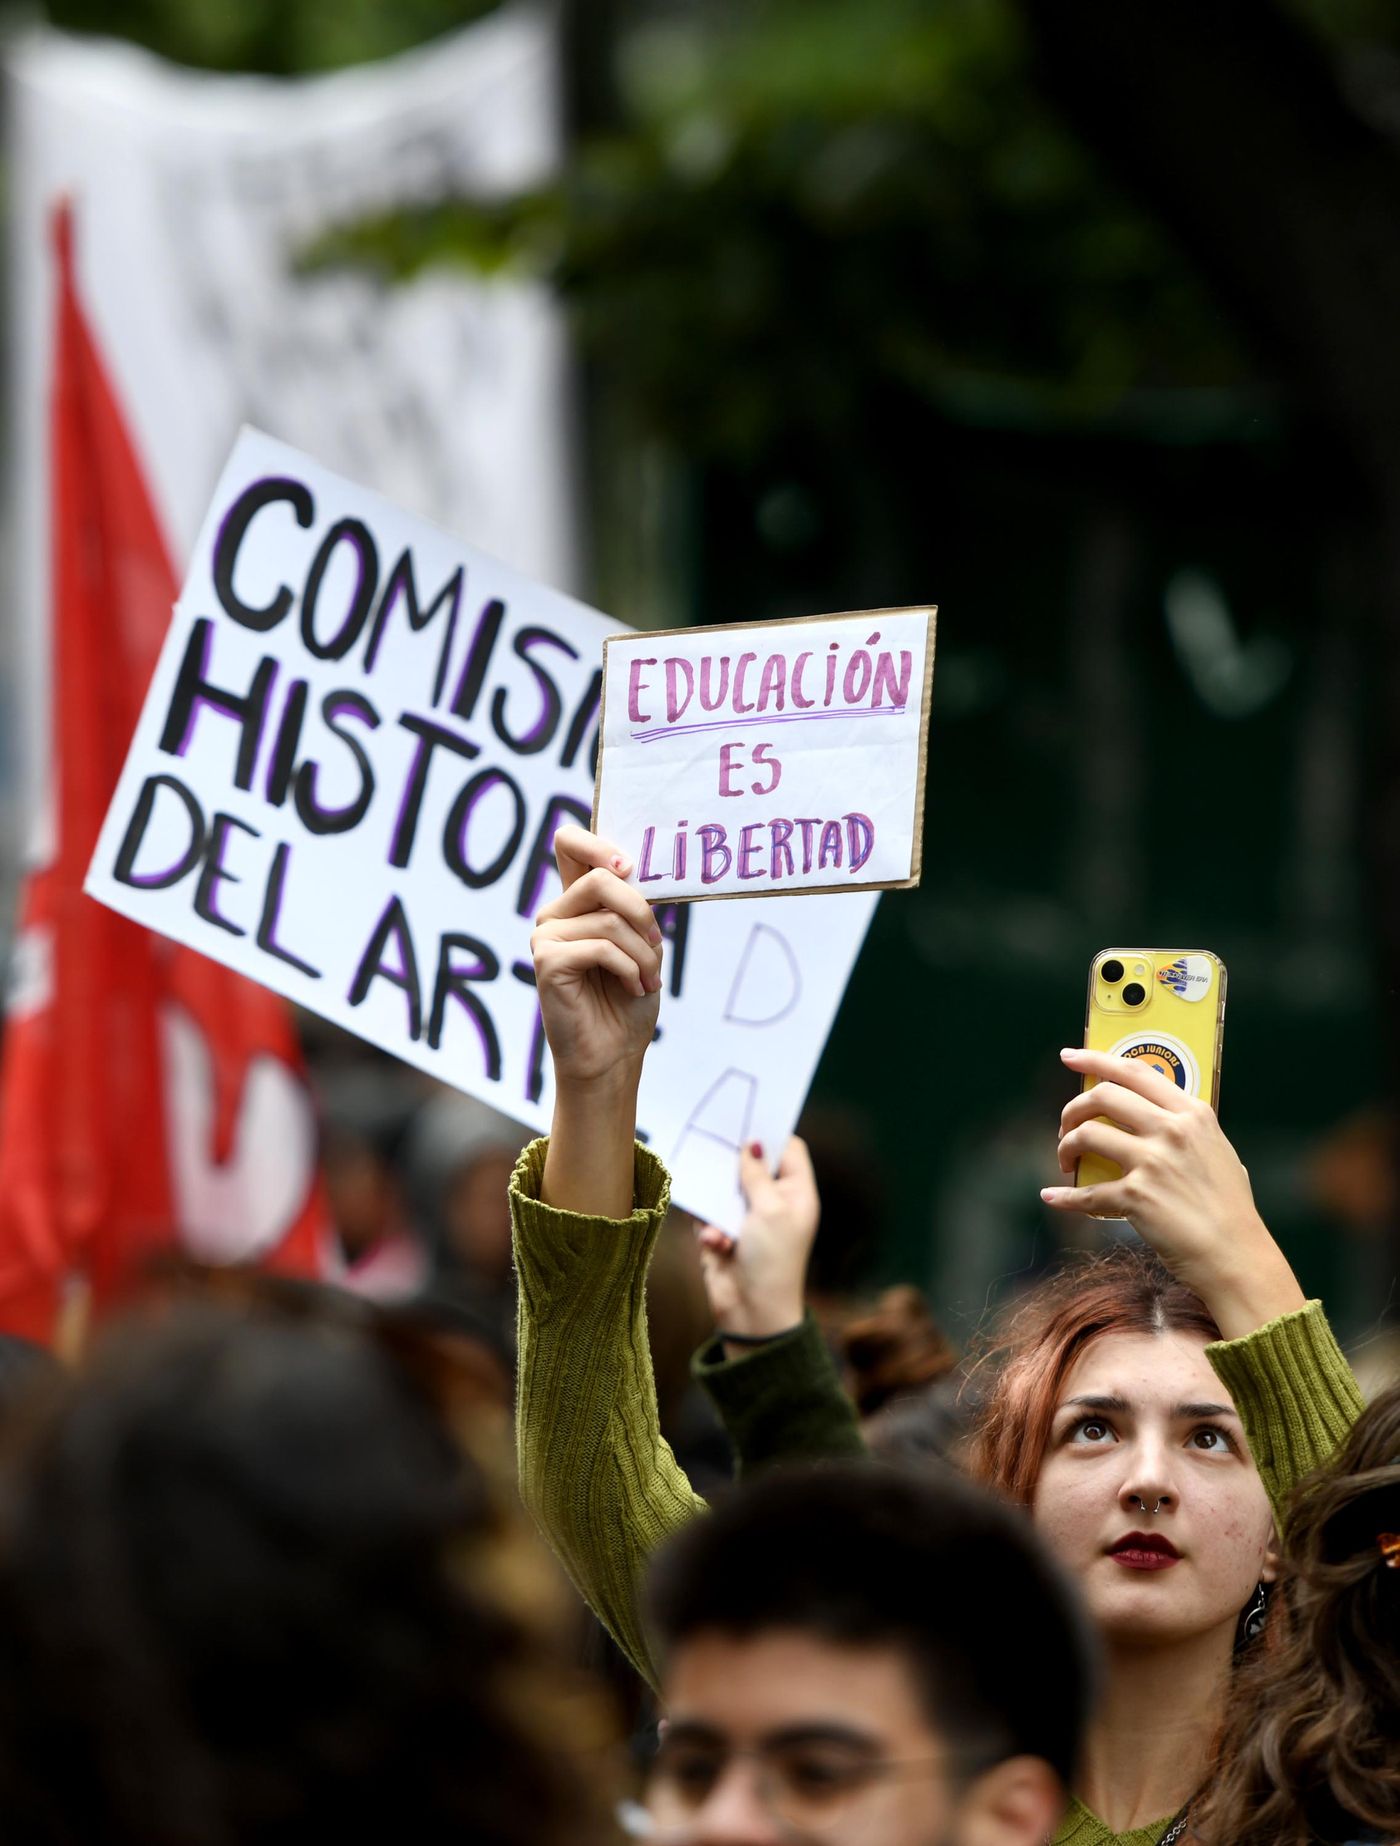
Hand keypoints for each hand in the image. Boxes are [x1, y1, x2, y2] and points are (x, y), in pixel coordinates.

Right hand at [532, 824, 662, 1089]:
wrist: (614, 1054)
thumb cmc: (628, 999)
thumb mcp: (643, 942)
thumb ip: (635, 906)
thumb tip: (636, 872)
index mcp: (577, 901)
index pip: (569, 843)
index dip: (597, 842)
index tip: (629, 866)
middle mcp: (556, 913)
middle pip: (602, 876)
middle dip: (643, 912)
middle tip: (658, 945)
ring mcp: (546, 936)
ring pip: (610, 918)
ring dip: (644, 952)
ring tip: (648, 978)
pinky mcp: (547, 961)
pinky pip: (602, 946)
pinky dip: (630, 968)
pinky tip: (633, 987)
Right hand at [697, 1138, 819, 1352]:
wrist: (751, 1313)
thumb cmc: (772, 1260)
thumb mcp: (770, 1210)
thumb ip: (757, 1174)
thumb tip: (752, 1144)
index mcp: (797, 1193)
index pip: (788, 1151)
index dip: (771, 1134)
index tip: (748, 1115)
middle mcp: (773, 1201)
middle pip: (752, 1164)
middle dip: (734, 1161)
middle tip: (716, 1139)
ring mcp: (747, 1218)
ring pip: (724, 1187)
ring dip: (718, 1200)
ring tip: (717, 1209)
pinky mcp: (721, 1232)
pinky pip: (707, 1213)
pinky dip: (709, 1226)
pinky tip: (716, 1242)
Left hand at [1041, 1046, 1304, 1338]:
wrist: (1236, 1255)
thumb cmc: (1229, 1208)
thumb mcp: (1217, 1151)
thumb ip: (1185, 1129)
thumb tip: (1151, 1116)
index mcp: (1192, 1113)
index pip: (1134, 1071)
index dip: (1095, 1060)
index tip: (1070, 1057)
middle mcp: (1172, 1130)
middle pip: (1102, 1096)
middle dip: (1073, 1108)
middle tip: (1065, 1125)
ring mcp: (1153, 1162)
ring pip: (1087, 1135)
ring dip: (1066, 1147)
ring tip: (1067, 1162)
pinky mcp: (1137, 1197)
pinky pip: (1086, 1192)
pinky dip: (1065, 1197)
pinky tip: (1054, 1198)